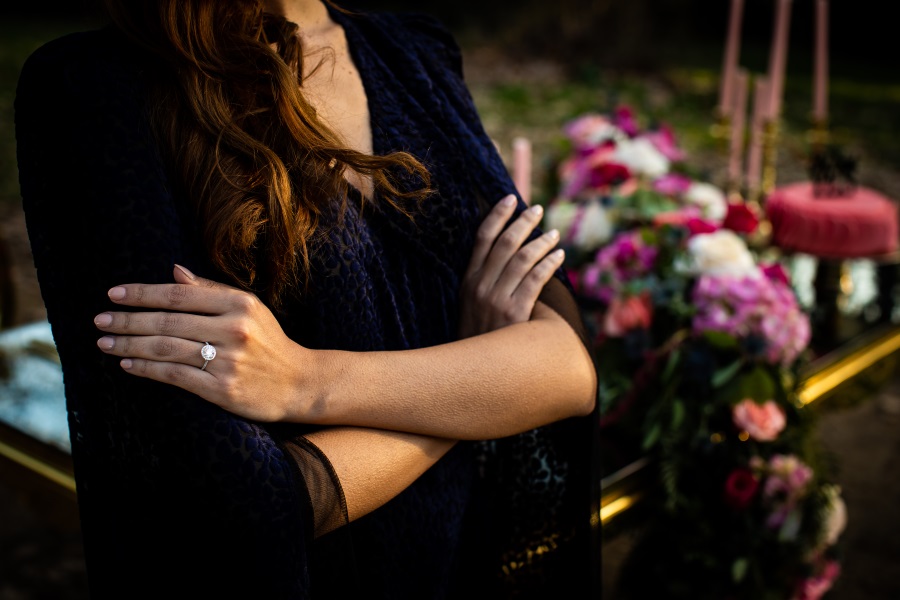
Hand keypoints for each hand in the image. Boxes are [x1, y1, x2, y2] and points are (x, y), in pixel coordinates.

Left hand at [93, 265, 312, 421]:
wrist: (299, 383)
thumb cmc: (270, 342)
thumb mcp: (249, 308)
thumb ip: (212, 290)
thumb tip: (174, 271)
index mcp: (239, 304)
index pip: (179, 295)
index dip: (143, 294)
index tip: (113, 294)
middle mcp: (234, 330)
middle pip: (167, 322)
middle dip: (128, 320)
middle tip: (100, 320)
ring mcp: (228, 360)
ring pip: (166, 348)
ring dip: (129, 345)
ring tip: (105, 342)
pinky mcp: (222, 388)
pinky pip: (175, 375)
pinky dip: (147, 368)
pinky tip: (128, 364)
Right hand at [458, 194, 564, 337]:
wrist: (474, 370)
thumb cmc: (479, 336)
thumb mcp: (470, 306)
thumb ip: (485, 281)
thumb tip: (512, 256)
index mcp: (467, 281)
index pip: (482, 239)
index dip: (497, 216)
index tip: (510, 199)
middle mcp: (480, 286)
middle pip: (505, 244)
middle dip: (523, 222)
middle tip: (537, 209)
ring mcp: (497, 299)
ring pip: (523, 259)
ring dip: (541, 242)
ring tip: (553, 234)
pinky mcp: (515, 313)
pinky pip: (535, 280)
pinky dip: (548, 264)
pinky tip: (559, 256)